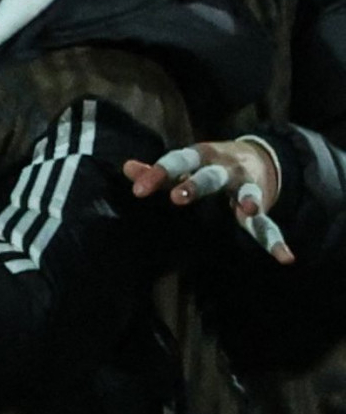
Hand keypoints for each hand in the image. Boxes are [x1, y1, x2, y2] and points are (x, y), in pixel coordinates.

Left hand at [124, 138, 292, 264]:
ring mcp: (245, 185)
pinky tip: (285, 257)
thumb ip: (157, 171)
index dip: (156, 174)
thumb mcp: (183, 164)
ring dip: (247, 199)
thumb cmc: (205, 165)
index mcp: (200, 157)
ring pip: (246, 191)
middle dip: (195, 185)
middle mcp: (224, 168)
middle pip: (209, 175)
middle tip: (177, 197)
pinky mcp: (261, 203)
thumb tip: (127, 167)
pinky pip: (268, 224)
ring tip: (249, 209)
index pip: (176, 161)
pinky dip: (275, 240)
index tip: (138, 190)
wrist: (255, 155)